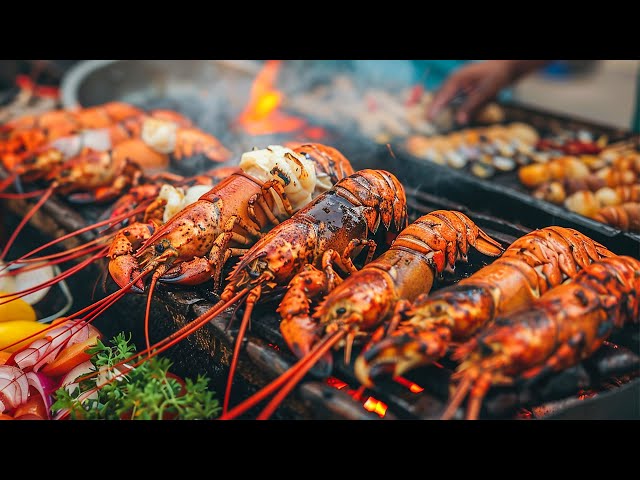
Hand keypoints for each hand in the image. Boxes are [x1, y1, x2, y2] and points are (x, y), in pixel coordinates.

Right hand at [427, 60, 548, 124]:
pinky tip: (450, 115)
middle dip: (434, 109)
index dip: (434, 108)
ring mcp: (458, 84)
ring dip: (442, 109)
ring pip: (446, 99)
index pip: (441, 96)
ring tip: (434, 122)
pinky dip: (451, 107)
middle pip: (440, 97)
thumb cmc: (497, 76)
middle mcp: (454, 81)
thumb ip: (472, 106)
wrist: (508, 66)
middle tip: (428, 124)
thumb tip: (459, 121)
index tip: (428, 120)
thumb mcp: (486, 92)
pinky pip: (453, 99)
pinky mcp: (463, 89)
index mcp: (456, 79)